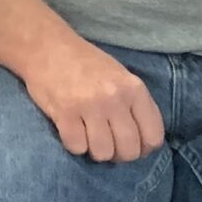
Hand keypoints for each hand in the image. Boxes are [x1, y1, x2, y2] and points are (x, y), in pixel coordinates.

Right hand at [20, 31, 163, 161]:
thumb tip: (144, 142)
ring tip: (88, 137)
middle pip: (129, 150)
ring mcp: (89, 105)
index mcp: (134, 88)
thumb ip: (134, 105)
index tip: (132, 145)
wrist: (47, 46)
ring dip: (95, 151)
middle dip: (119, 155)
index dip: (144, 149)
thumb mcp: (120, 76)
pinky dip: (74, 145)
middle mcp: (115, 98)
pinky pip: (77, 148)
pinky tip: (72, 131)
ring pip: (103, 153)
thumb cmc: (86, 63)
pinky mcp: (64, 113)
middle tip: (108, 145)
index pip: (153, 136)